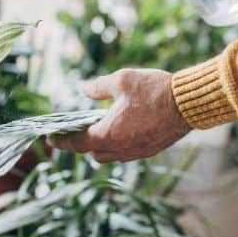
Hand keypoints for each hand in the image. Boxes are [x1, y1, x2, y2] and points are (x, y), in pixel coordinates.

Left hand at [48, 68, 190, 162]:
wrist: (188, 103)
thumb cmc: (154, 90)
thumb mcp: (121, 80)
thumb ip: (98, 87)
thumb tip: (82, 88)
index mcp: (109, 133)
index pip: (77, 143)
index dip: (61, 141)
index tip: (50, 139)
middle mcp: (121, 149)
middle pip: (93, 153)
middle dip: (82, 144)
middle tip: (76, 129)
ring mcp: (138, 152)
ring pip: (110, 156)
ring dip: (101, 146)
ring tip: (99, 128)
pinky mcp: (151, 151)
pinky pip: (127, 153)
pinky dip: (119, 145)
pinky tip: (122, 129)